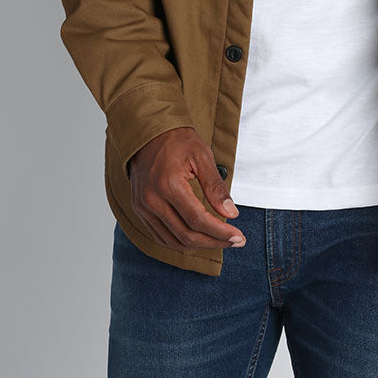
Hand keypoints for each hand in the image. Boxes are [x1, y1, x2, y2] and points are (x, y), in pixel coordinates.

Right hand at [128, 126, 245, 250]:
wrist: (148, 131)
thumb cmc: (177, 140)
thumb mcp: (202, 156)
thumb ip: (216, 187)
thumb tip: (231, 214)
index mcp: (168, 184)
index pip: (198, 220)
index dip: (220, 232)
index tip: (238, 237)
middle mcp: (151, 200)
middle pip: (185, 235)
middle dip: (213, 242)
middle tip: (235, 241)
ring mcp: (142, 206)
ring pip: (172, 240)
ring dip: (198, 246)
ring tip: (219, 241)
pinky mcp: (138, 209)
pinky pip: (159, 236)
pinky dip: (179, 242)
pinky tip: (196, 239)